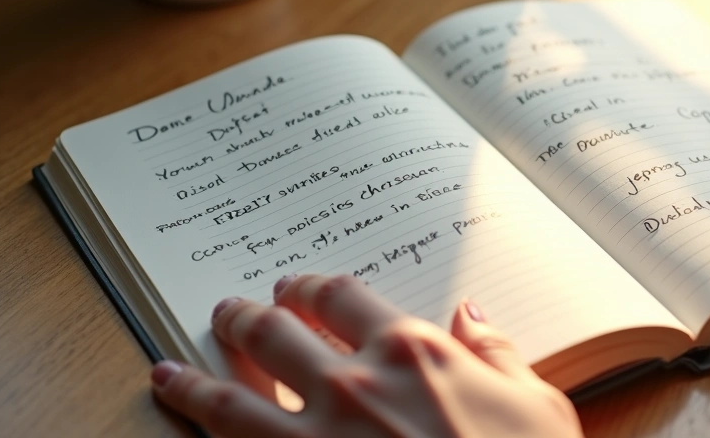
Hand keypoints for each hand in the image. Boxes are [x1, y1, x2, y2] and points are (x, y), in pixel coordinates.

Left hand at [150, 275, 581, 436]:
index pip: (339, 296)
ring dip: (196, 377)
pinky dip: (195, 434)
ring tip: (172, 368)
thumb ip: (499, 353)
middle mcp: (353, 387)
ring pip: (230, 398)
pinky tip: (177, 421)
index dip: (309, 287)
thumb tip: (472, 316)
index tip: (295, 289)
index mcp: (412, 354)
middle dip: (243, 318)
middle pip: (273, 331)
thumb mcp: (538, 406)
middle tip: (229, 313)